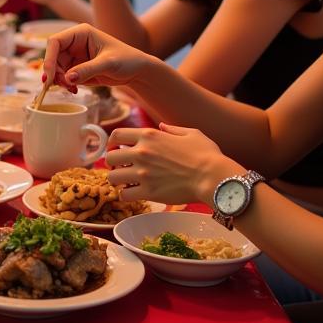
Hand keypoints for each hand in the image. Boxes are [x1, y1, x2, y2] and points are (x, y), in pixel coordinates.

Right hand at [41, 24, 154, 90]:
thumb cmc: (127, 60)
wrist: (137, 71)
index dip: (49, 57)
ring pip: (56, 68)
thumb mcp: (108, 64)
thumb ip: (87, 70)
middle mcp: (74, 43)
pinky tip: (75, 90)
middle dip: (54, 73)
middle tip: (64, 86)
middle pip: (53, 57)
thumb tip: (67, 78)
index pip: (55, 42)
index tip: (49, 76)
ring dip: (60, 81)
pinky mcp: (76, 68)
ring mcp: (74, 56)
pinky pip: (63, 76)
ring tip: (73, 89)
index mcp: (81, 33)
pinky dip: (65, 85)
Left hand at [104, 124, 235, 204]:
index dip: (112, 143)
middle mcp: (142, 152)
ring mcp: (143, 173)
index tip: (115, 149)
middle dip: (113, 163)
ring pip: (112, 177)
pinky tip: (134, 194)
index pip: (116, 135)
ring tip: (125, 183)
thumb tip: (161, 127)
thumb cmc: (206, 154)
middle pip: (109, 157)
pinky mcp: (148, 192)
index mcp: (149, 135)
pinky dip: (126, 196)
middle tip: (121, 168)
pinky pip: (124, 195)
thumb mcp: (191, 133)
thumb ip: (172, 129)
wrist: (213, 177)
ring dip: (117, 181)